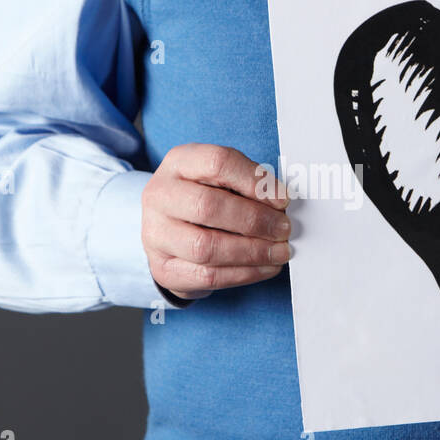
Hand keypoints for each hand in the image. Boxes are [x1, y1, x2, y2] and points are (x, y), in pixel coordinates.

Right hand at [142, 143, 290, 300]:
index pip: (217, 162)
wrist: (168, 231)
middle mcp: (160, 195)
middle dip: (255, 220)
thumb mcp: (221, 178)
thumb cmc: (204, 197)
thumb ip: (248, 184)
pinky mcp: (163, 269)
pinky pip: (207, 276)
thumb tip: (280, 203)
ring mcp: (156, 234)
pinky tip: (265, 268)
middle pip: (208, 207)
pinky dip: (244, 274)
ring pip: (206, 247)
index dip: (254, 182)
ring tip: (279, 252)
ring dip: (252, 252)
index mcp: (179, 162)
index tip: (282, 200)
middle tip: (283, 229)